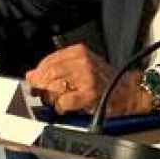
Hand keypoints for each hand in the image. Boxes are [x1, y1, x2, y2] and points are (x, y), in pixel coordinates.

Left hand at [26, 44, 148, 116]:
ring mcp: (86, 77)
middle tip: (43, 95)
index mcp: (79, 51)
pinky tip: (67, 107)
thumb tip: (31, 75)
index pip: (48, 61)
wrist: (129, 92)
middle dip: (41, 87)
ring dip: (52, 98)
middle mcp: (82, 61)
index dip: (38, 73)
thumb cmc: (105, 80)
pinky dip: (61, 107)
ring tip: (59, 101)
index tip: (35, 81)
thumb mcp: (82, 66)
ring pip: (54, 88)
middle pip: (48, 74)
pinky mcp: (89, 94)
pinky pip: (63, 102)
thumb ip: (57, 68)